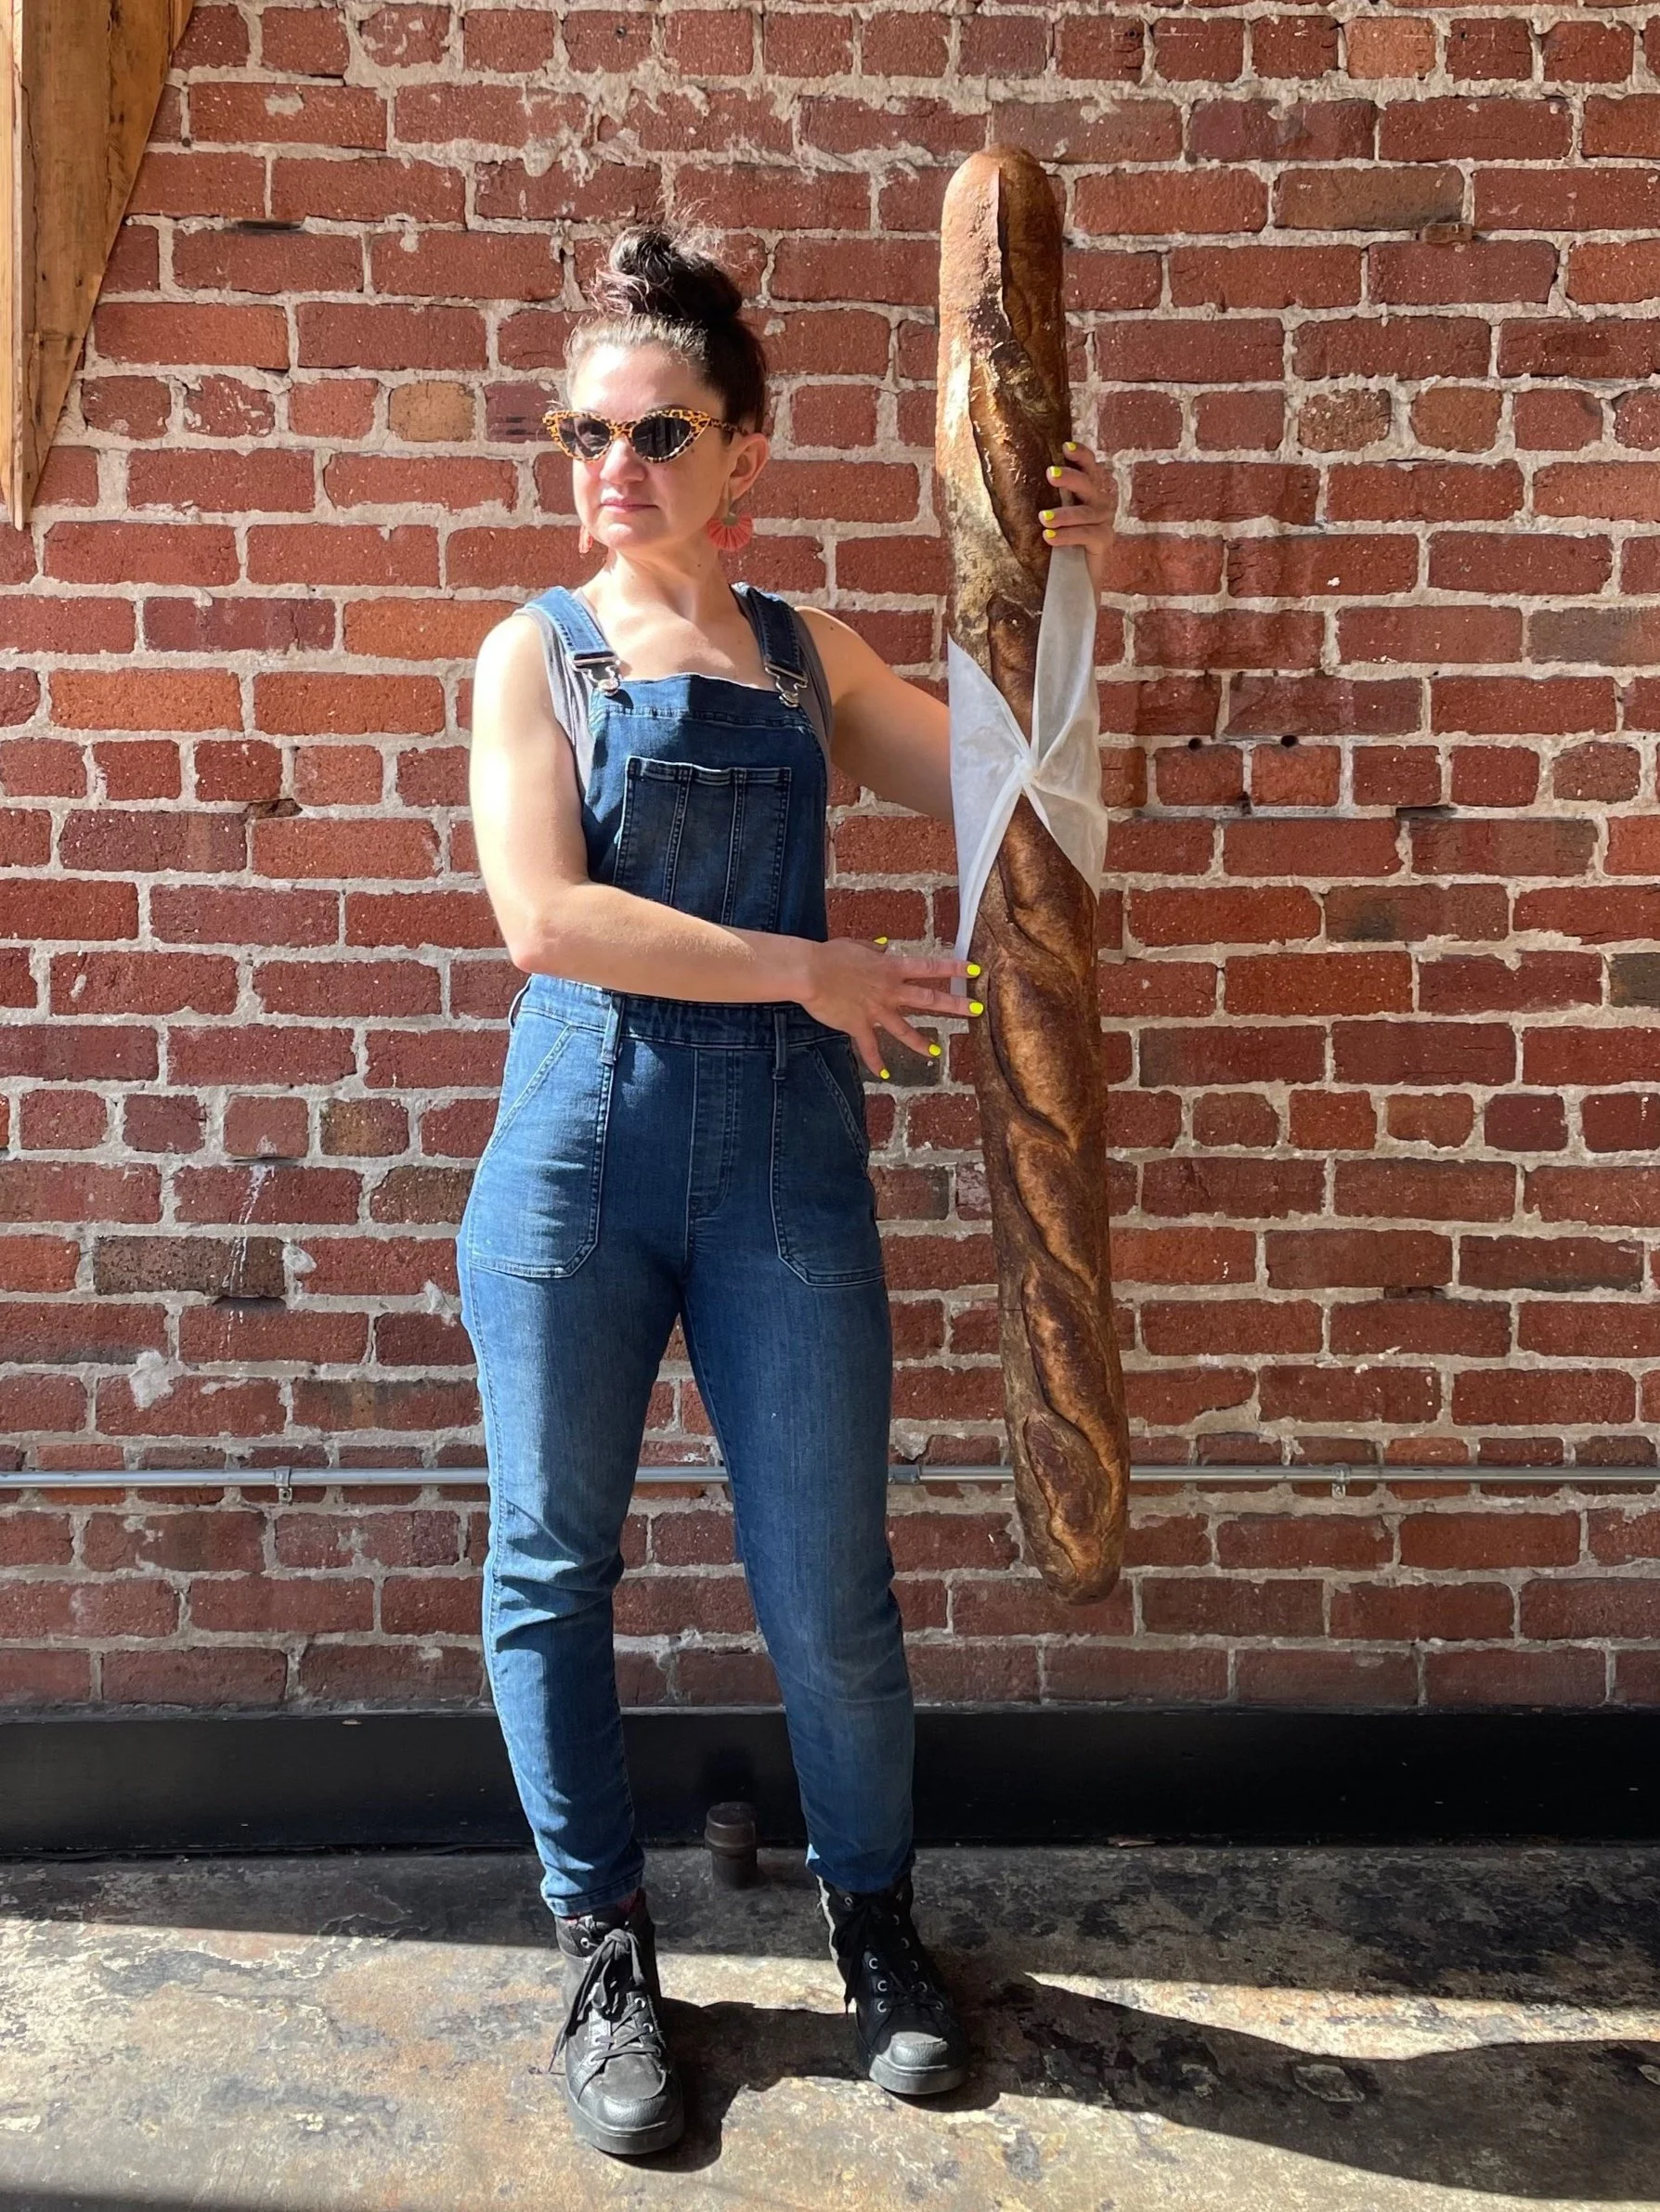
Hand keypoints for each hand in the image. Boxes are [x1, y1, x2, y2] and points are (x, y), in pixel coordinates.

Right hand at [799, 939, 980, 1078]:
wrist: (810, 973)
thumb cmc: (830, 955)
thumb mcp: (856, 944)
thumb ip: (873, 948)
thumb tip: (884, 946)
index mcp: (891, 968)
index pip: (930, 968)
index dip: (954, 969)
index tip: (975, 971)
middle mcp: (890, 991)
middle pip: (929, 999)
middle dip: (955, 1005)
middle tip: (976, 1010)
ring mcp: (876, 1011)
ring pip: (905, 1030)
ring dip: (921, 1043)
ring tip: (935, 1054)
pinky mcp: (859, 1026)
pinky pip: (870, 1048)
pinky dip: (876, 1062)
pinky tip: (883, 1074)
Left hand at [1038, 441, 1116, 598]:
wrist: (1072, 586)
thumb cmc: (1056, 549)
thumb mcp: (1049, 520)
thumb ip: (1044, 501)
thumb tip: (1011, 485)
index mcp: (1088, 493)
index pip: (1089, 467)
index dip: (1081, 455)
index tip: (1064, 447)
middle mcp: (1100, 504)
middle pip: (1089, 484)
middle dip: (1070, 477)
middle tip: (1049, 475)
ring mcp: (1105, 523)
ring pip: (1088, 511)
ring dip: (1065, 513)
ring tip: (1042, 518)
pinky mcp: (1104, 543)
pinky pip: (1089, 534)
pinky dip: (1068, 535)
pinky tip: (1050, 537)